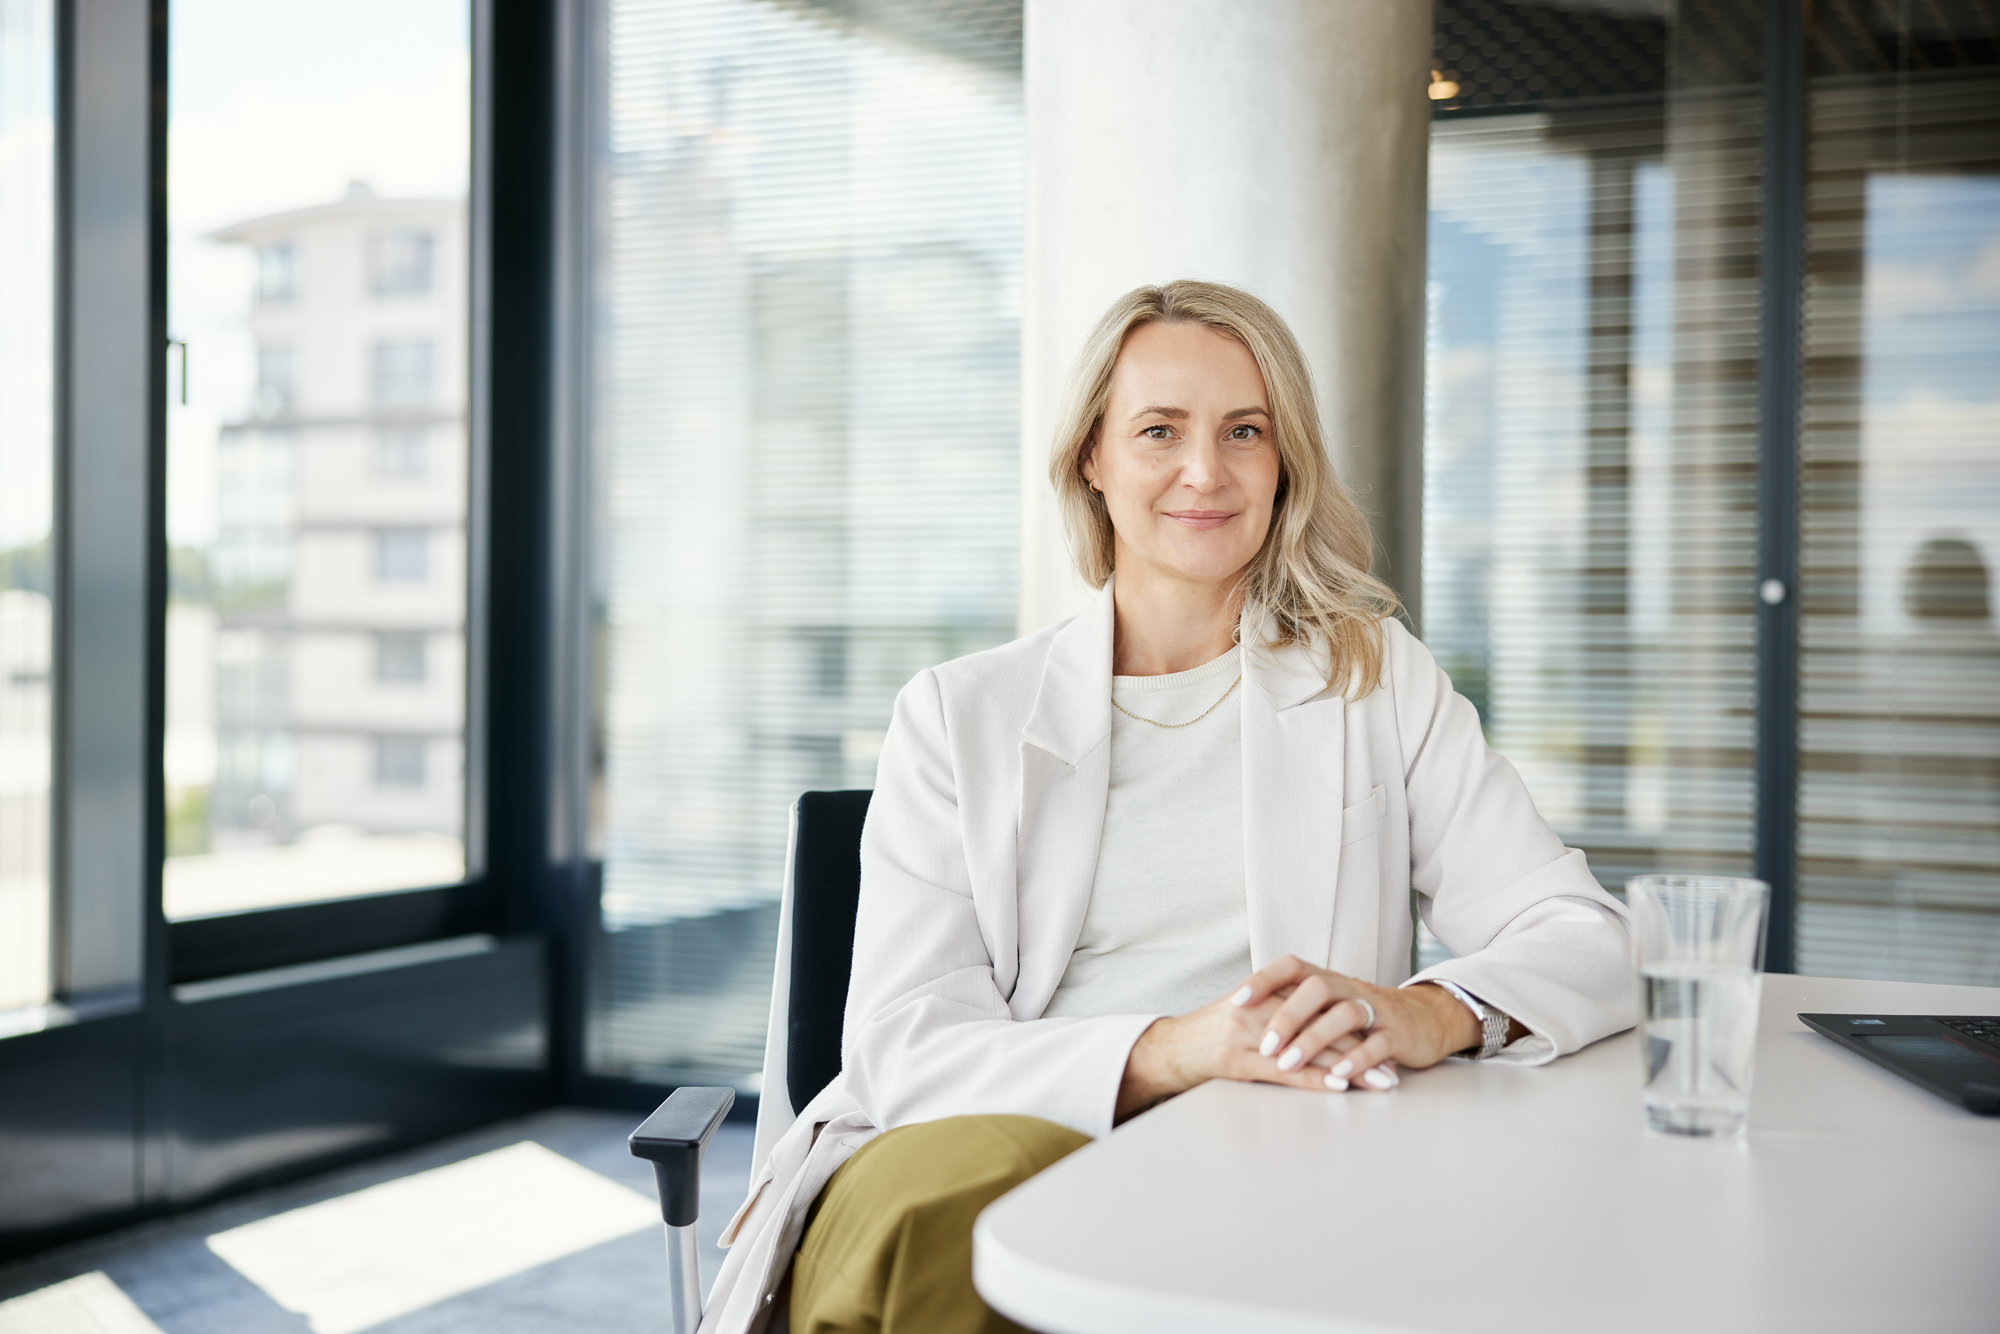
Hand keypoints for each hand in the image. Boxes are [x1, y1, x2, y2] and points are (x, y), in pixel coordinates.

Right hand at [1116, 986, 1367, 1120]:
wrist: (1169, 1048)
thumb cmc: (1211, 1033)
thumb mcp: (1248, 1012)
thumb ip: (1282, 1011)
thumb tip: (1326, 1024)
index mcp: (1268, 992)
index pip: (1322, 1007)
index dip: (1356, 1027)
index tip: (1385, 1043)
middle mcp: (1261, 1007)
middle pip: (1324, 1027)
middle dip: (1364, 1051)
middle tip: (1393, 1069)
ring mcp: (1248, 1032)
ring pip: (1310, 1049)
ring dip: (1350, 1070)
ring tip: (1381, 1083)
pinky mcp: (1236, 1058)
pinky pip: (1283, 1070)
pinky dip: (1313, 1078)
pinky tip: (1338, 1086)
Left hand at [1231, 956, 1483, 1091]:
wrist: (1427, 1019)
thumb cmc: (1366, 1016)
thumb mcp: (1331, 1004)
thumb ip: (1296, 1005)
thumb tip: (1246, 1015)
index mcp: (1328, 980)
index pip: (1292, 967)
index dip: (1264, 980)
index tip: (1237, 1000)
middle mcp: (1350, 988)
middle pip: (1316, 988)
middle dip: (1288, 1017)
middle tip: (1265, 1046)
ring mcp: (1377, 1009)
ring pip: (1345, 1014)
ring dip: (1314, 1040)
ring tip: (1289, 1065)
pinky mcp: (1399, 1034)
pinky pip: (1377, 1043)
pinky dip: (1356, 1059)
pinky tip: (1337, 1076)